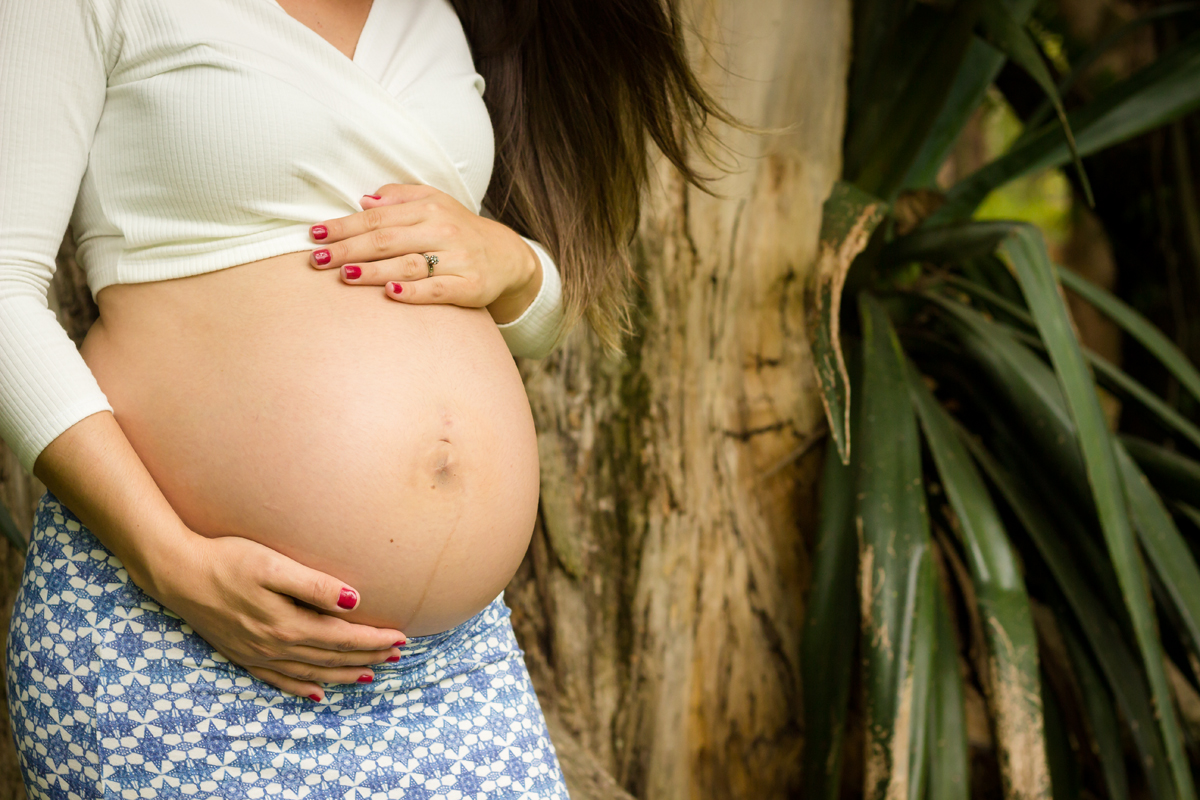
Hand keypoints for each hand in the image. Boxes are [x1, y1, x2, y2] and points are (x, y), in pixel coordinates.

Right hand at [156, 533, 406, 701]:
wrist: (178, 573)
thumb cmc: (228, 560)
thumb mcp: (274, 565)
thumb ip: (315, 586)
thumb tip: (353, 602)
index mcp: (288, 623)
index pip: (344, 637)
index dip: (375, 639)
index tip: (401, 638)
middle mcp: (275, 645)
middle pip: (332, 658)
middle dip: (367, 657)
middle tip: (397, 656)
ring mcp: (257, 654)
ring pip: (311, 673)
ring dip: (342, 674)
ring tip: (369, 675)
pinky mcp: (242, 655)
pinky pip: (278, 680)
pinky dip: (301, 688)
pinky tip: (315, 693)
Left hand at [307, 184, 543, 322]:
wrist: (507, 256)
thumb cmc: (458, 229)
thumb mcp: (434, 202)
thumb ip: (399, 198)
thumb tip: (364, 202)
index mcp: (429, 208)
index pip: (378, 217)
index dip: (345, 226)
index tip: (316, 235)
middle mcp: (443, 231)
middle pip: (388, 240)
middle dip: (350, 249)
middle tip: (318, 259)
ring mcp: (458, 260)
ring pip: (409, 264)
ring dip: (374, 271)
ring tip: (344, 276)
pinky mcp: (470, 287)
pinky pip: (438, 290)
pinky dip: (414, 292)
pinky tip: (390, 293)